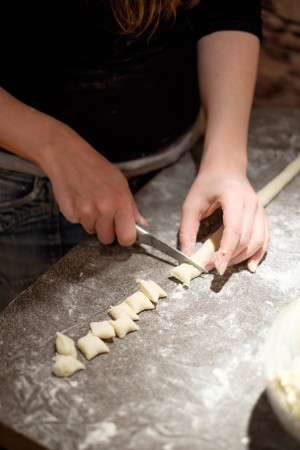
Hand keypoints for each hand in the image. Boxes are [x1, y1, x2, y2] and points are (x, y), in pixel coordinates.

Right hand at [40, 129, 145, 245]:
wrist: (68, 156)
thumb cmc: (96, 168)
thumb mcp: (121, 183)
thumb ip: (131, 208)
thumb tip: (141, 225)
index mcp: (120, 201)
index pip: (127, 237)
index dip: (125, 238)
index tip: (123, 233)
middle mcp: (103, 208)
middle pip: (107, 239)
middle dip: (106, 230)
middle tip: (104, 214)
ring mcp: (85, 212)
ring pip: (91, 231)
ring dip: (92, 221)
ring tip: (90, 201)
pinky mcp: (70, 212)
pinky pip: (78, 223)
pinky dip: (79, 215)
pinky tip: (79, 199)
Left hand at [179, 165, 269, 273]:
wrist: (225, 168)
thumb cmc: (207, 184)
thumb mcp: (191, 204)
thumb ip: (187, 230)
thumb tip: (186, 255)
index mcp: (233, 197)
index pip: (234, 230)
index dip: (226, 251)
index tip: (216, 267)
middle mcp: (251, 203)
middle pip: (246, 239)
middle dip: (229, 257)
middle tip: (211, 267)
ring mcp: (260, 210)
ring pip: (257, 242)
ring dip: (241, 258)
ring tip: (224, 265)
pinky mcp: (262, 216)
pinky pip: (264, 239)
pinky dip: (258, 254)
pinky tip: (249, 266)